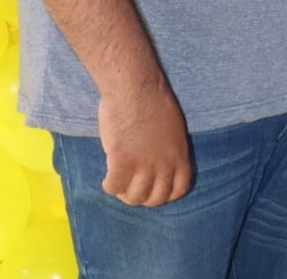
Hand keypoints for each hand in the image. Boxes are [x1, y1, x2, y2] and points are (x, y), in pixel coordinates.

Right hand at [98, 78, 191, 206]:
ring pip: (135, 197)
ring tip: (118, 181)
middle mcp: (164, 164)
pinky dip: (109, 185)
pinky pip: (114, 187)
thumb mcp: (173, 127)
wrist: (135, 88)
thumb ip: (168, 149)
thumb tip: (160, 163)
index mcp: (179, 154)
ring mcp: (143, 166)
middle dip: (143, 197)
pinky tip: (106, 176)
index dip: (165, 194)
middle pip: (155, 198)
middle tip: (131, 187)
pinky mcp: (122, 162)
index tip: (153, 189)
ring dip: (125, 193)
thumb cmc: (152, 99)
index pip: (179, 189)